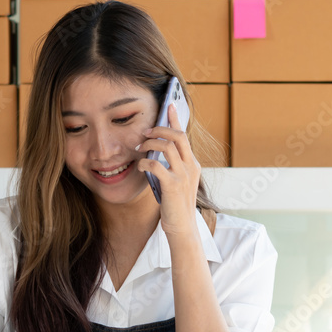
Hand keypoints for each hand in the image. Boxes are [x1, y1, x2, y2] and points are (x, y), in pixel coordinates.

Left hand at [136, 103, 200, 236]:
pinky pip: (156, 165)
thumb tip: (154, 151)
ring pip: (167, 147)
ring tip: (138, 148)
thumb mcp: (176, 181)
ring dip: (150, 144)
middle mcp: (191, 166)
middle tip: (145, 131)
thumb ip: (171, 166)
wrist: (182, 227)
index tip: (169, 105)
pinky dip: (145, 162)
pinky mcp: (173, 185)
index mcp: (192, 164)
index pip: (184, 136)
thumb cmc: (176, 205)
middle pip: (178, 136)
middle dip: (160, 128)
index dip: (176, 119)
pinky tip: (139, 167)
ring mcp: (183, 175)